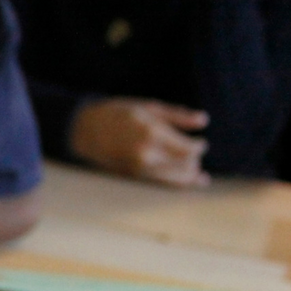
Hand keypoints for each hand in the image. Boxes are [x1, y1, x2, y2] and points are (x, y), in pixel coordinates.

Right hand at [70, 98, 209, 186]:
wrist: (86, 130)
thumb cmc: (118, 113)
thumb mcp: (148, 107)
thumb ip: (177, 115)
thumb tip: (204, 121)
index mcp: (151, 133)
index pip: (188, 149)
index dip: (199, 147)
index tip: (201, 143)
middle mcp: (146, 154)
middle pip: (184, 166)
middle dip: (194, 161)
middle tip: (194, 153)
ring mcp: (139, 168)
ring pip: (176, 179)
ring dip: (189, 175)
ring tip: (195, 169)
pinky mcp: (134, 177)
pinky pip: (163, 183)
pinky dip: (179, 183)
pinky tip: (191, 181)